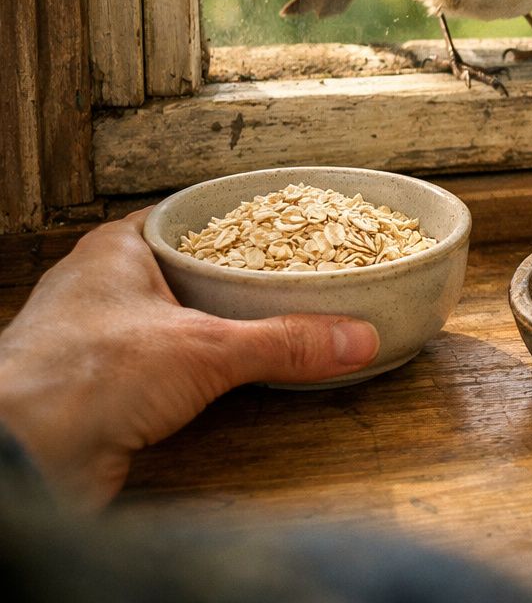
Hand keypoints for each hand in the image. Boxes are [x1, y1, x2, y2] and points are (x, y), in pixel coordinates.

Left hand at [0, 210, 379, 507]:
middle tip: (293, 280)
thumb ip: (285, 342)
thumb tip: (355, 338)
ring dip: (220, 332)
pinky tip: (233, 381)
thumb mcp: (206, 348)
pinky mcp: (101, 390)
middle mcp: (102, 288)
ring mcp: (98, 340)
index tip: (283, 228)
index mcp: (116, 250)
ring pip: (175, 322)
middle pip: (187, 272)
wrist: (22, 456)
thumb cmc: (81, 376)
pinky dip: (200, 374)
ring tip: (277, 328)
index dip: (236, 222)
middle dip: (238, 282)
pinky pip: (164, 369)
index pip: (187, 218)